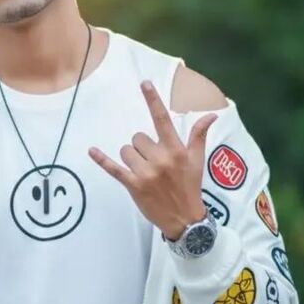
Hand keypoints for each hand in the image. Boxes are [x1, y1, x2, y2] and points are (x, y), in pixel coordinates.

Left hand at [88, 80, 216, 239]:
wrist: (185, 219)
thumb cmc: (190, 187)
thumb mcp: (197, 161)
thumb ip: (199, 135)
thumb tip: (211, 115)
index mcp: (176, 150)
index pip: (162, 120)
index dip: (153, 100)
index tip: (144, 84)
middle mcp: (161, 159)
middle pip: (138, 138)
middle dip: (143, 147)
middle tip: (154, 163)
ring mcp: (146, 173)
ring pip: (126, 151)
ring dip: (132, 158)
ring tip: (144, 172)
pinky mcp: (134, 186)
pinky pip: (114, 169)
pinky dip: (102, 160)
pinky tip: (92, 151)